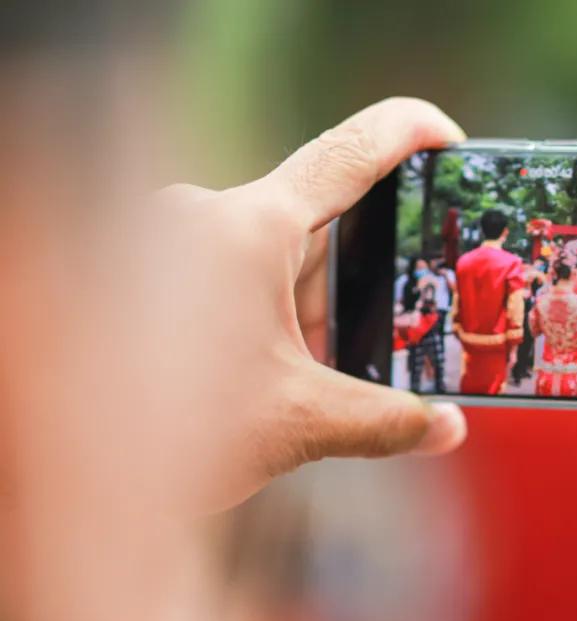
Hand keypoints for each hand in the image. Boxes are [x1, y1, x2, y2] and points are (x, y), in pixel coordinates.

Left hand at [151, 98, 467, 511]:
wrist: (76, 478)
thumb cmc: (168, 438)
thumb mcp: (299, 422)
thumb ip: (386, 420)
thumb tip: (449, 428)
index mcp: (245, 229)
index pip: (348, 155)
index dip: (409, 135)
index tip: (448, 139)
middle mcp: (201, 219)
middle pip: (312, 222)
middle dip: (357, 271)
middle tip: (402, 304)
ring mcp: (170, 244)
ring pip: (271, 254)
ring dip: (309, 302)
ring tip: (330, 358)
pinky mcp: (151, 274)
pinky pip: (232, 272)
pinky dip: (270, 309)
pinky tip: (288, 360)